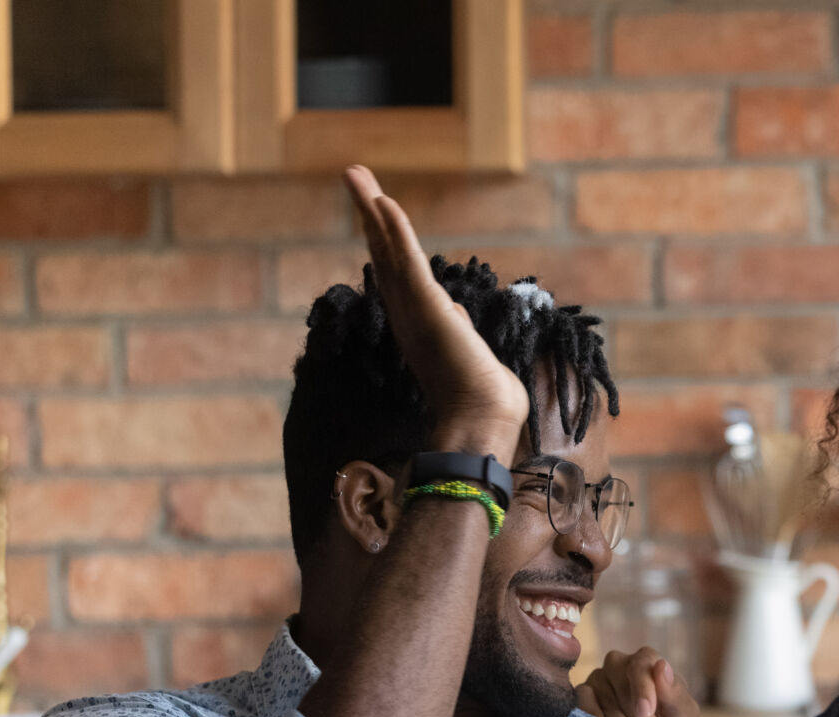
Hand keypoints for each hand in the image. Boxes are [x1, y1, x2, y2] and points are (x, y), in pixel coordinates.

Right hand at [343, 165, 527, 451]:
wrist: (483, 420)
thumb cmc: (484, 400)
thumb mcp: (472, 354)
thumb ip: (458, 332)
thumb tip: (458, 318)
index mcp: (419, 324)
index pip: (396, 272)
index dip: (383, 240)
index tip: (375, 212)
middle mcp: (408, 314)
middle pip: (383, 253)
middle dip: (369, 214)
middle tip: (354, 177)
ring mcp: (414, 310)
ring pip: (388, 249)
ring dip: (372, 209)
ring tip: (355, 173)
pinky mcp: (427, 306)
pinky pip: (406, 260)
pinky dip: (394, 230)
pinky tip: (382, 201)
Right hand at [575, 648, 699, 716]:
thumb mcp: (683, 715)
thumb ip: (675, 693)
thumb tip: (662, 666)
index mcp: (646, 662)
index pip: (640, 665)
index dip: (643, 690)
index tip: (646, 714)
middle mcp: (618, 666)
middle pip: (621, 686)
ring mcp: (597, 680)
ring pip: (602, 698)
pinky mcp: (581, 698)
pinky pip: (581, 704)